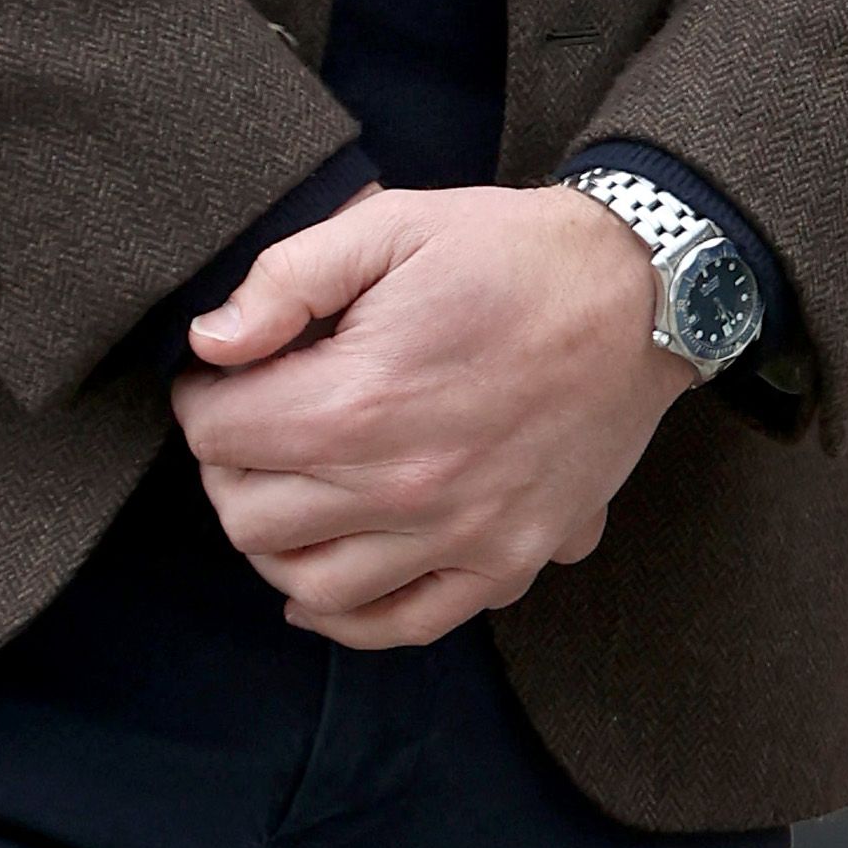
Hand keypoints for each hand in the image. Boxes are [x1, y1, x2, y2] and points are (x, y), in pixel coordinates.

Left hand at [172, 183, 677, 648]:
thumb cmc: (514, 254)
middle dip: (229, 467)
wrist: (642, 295)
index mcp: (361, 399)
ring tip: (284, 491)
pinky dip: (343, 618)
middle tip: (251, 426)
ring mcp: (458, 536)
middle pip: (249, 516)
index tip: (223, 376)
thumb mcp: (394, 224)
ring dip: (274, 541)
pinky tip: (315, 588)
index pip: (218, 434)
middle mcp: (402, 485)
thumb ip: (287, 279)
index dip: (205, 397)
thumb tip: (211, 342)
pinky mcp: (504, 562)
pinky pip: (400, 624)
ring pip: (307, 582)